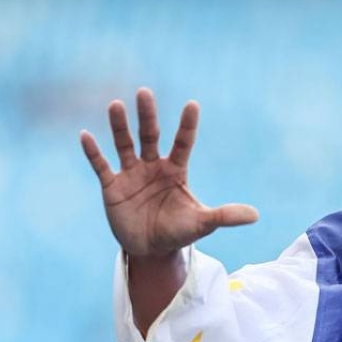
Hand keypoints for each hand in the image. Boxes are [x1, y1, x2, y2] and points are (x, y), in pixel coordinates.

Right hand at [80, 88, 257, 256]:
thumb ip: (225, 216)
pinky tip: (86, 135)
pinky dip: (93, 152)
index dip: (187, 126)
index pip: (183, 143)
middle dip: (148, 116)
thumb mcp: (203, 224)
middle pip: (150, 136)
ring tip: (116, 104)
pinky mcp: (111, 187)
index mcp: (176, 171)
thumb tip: (256, 215)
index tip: (192, 104)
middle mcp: (153, 167)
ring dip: (119, 126)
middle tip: (145, 92)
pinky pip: (100, 166)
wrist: (151, 249)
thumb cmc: (179, 232)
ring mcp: (131, 174)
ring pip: (124, 145)